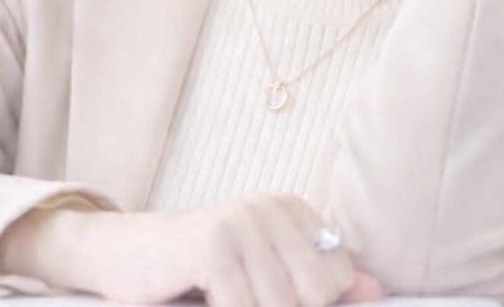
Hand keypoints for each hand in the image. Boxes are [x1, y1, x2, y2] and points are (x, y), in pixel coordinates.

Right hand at [61, 192, 385, 305]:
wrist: (127, 257)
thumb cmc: (198, 274)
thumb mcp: (266, 278)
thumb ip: (321, 284)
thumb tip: (376, 291)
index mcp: (290, 209)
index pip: (338, 277)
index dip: (310, 304)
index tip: (269, 295)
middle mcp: (270, 205)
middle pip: (316, 293)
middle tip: (244, 298)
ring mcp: (241, 220)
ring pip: (282, 306)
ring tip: (223, 298)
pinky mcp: (213, 243)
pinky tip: (206, 299)